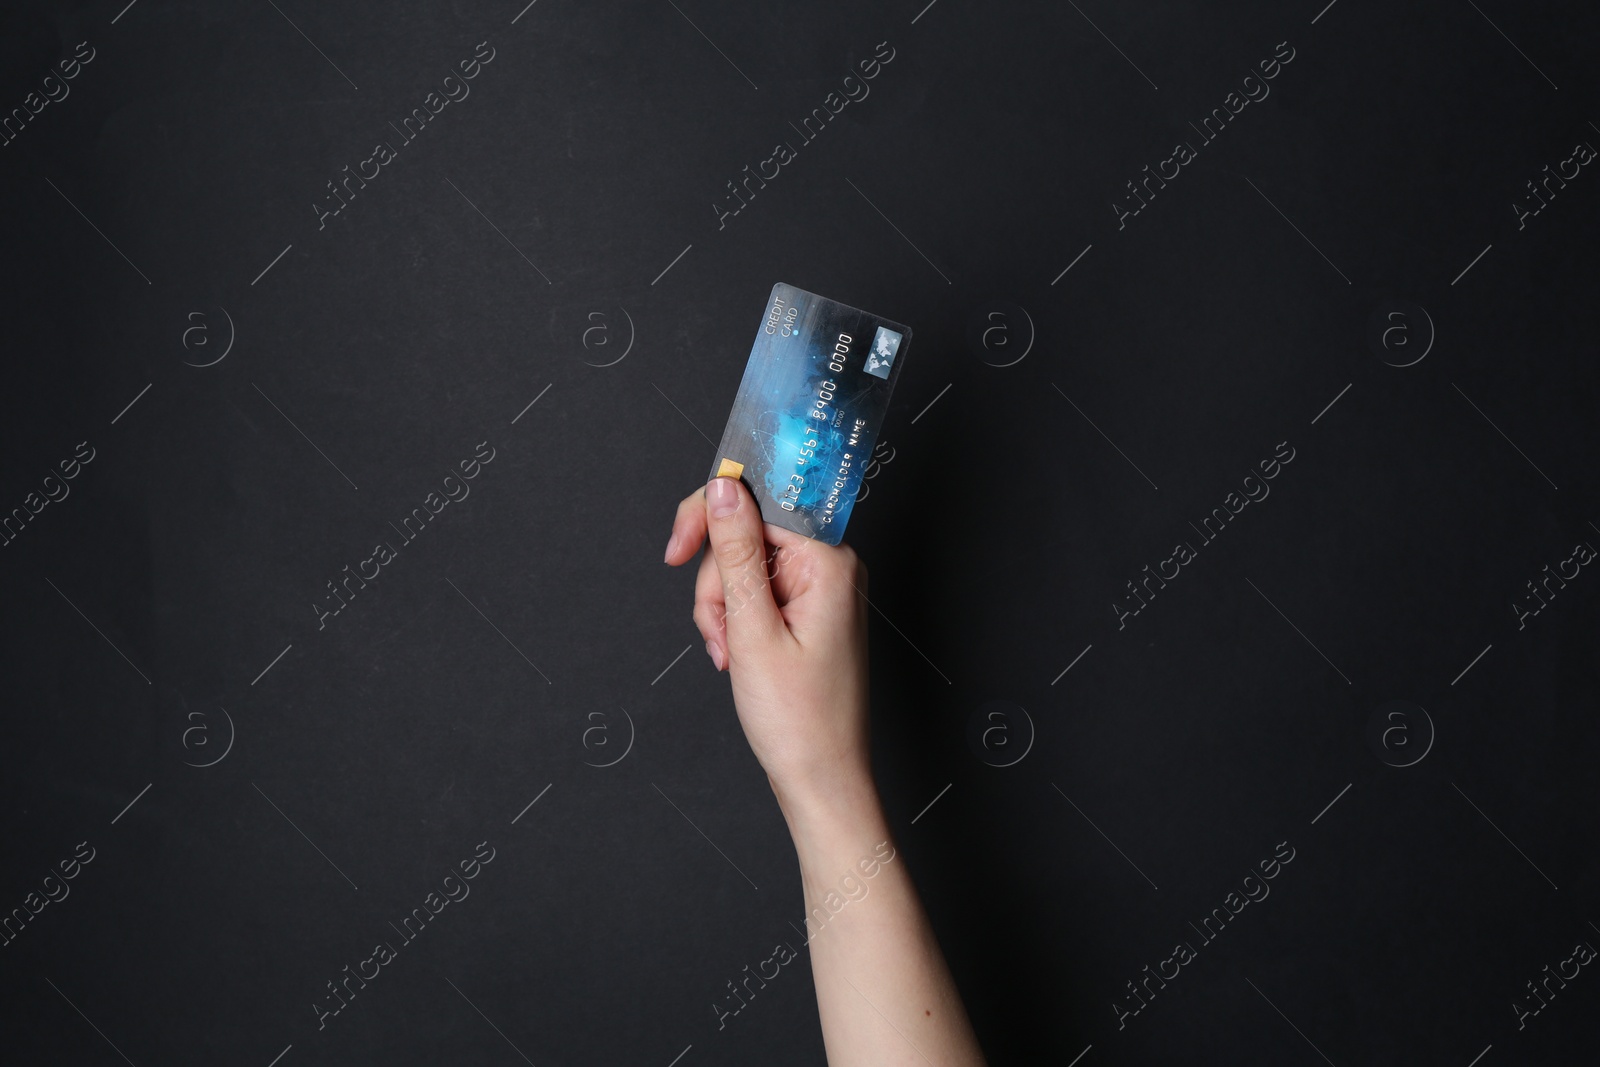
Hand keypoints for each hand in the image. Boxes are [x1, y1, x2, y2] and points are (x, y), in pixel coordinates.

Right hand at [664, 476, 871, 801]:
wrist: (820, 778)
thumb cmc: (800, 719)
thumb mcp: (753, 629)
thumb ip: (736, 552)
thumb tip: (724, 488)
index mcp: (829, 561)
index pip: (761, 500)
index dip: (712, 516)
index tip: (679, 549)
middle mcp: (830, 566)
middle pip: (745, 535)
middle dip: (716, 584)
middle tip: (719, 631)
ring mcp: (818, 589)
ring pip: (741, 567)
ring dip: (721, 610)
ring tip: (730, 655)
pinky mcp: (805, 610)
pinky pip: (754, 594)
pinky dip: (734, 622)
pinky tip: (736, 657)